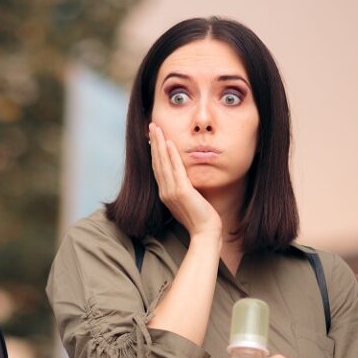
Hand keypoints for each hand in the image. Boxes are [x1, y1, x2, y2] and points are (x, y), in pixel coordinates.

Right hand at [149, 123, 221, 239]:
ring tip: (157, 129)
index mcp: (165, 193)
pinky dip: (171, 155)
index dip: (155, 151)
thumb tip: (184, 179)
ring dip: (160, 144)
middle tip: (151, 126)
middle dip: (154, 142)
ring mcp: (171, 191)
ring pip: (163, 163)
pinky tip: (170, 143)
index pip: (158, 168)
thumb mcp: (188, 201)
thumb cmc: (199, 218)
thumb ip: (183, 189)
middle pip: (157, 162)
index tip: (154, 137)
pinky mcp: (181, 191)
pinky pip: (175, 170)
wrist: (205, 232)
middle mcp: (165, 191)